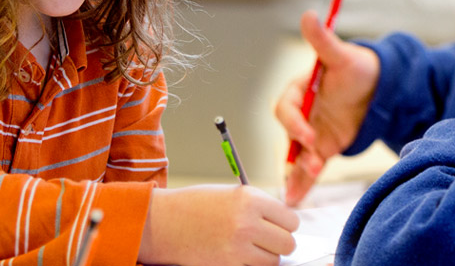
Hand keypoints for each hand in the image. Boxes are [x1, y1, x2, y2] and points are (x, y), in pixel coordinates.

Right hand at [138, 184, 298, 265]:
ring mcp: (238, 248)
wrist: (163, 222)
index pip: (291, 220)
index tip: (278, 227)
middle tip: (266, 241)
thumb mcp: (231, 195)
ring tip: (248, 248)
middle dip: (279, 243)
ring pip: (273, 262)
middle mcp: (247, 223)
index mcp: (250, 199)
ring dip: (265, 257)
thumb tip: (286, 228)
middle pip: (287, 243)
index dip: (285, 225)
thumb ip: (260, 208)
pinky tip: (236, 256)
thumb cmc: (196, 206)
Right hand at [274, 10, 378, 205]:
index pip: (287, 108)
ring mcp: (310, 132)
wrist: (378, 88)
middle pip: (289, 136)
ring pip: (297, 155)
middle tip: (312, 162)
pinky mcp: (322, 147)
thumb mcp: (342, 55)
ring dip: (297, 172)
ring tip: (297, 192)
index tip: (308, 131)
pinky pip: (308, 167)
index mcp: (298, 91)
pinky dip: (302, 183)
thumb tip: (309, 14)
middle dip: (297, 152)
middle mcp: (300, 114)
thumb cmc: (358, 68)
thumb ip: (323, 40)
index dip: (294, 121)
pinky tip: (296, 200)